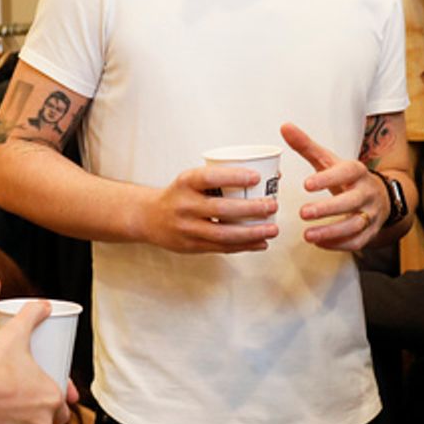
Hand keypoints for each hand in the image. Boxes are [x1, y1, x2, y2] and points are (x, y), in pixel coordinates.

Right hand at [0, 300, 73, 423]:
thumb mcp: (14, 334)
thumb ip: (31, 316)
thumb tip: (43, 305)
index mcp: (52, 399)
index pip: (64, 406)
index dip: (57, 396)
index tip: (45, 386)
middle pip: (46, 421)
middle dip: (38, 409)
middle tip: (25, 392)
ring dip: (20, 420)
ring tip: (7, 401)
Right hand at [136, 165, 278, 253]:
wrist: (150, 217)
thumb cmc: (181, 194)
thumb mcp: (193, 179)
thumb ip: (224, 178)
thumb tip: (270, 175)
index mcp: (186, 182)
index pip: (210, 177)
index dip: (234, 177)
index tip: (257, 177)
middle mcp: (185, 205)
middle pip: (222, 209)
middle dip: (251, 208)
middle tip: (272, 205)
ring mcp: (188, 228)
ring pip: (224, 233)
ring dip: (252, 233)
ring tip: (272, 229)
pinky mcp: (192, 246)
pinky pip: (222, 248)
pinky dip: (244, 246)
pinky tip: (261, 242)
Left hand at [281, 122, 387, 251]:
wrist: (380, 195)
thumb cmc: (347, 177)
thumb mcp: (328, 160)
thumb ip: (306, 146)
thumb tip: (285, 127)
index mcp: (356, 171)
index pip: (345, 173)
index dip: (327, 179)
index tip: (306, 185)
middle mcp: (366, 192)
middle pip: (350, 201)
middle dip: (327, 209)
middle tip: (303, 213)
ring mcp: (371, 213)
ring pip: (355, 225)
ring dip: (331, 232)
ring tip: (308, 235)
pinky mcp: (371, 231)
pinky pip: (357, 241)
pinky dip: (338, 244)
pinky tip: (319, 242)